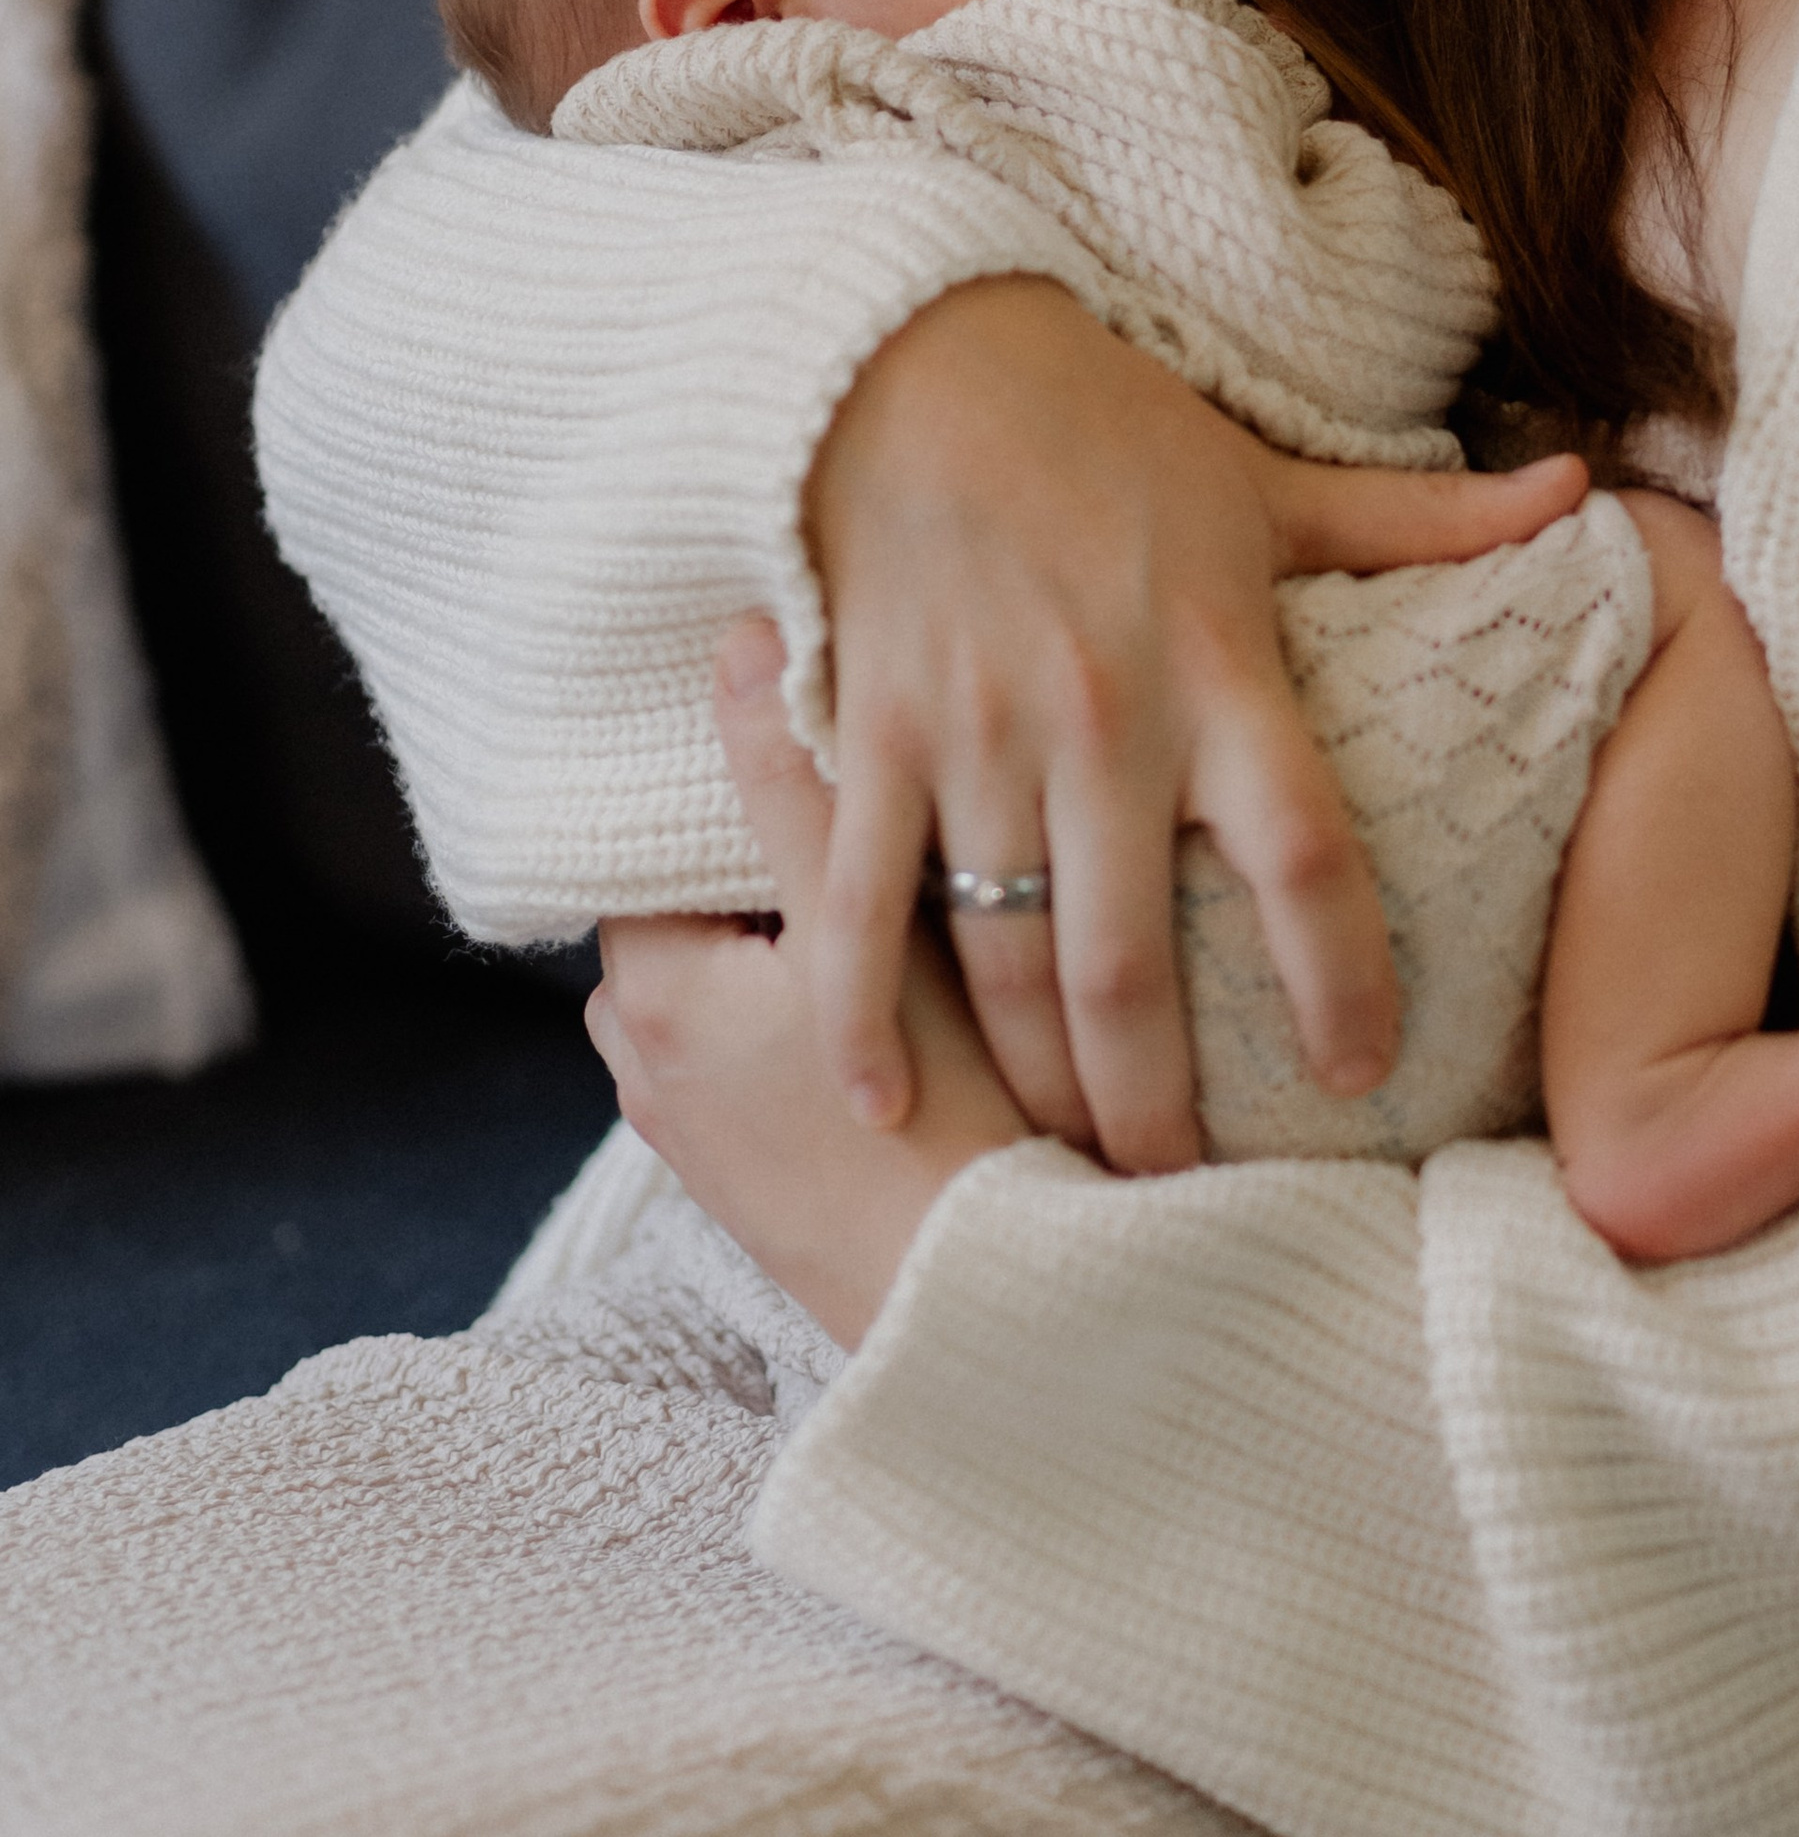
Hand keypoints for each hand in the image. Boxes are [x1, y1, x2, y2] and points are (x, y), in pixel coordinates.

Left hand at [587, 620, 1029, 1351]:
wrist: (992, 1321)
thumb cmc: (937, 1120)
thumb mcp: (866, 926)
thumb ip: (797, 785)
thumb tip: (736, 643)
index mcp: (644, 993)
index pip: (659, 831)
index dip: (739, 771)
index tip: (825, 726)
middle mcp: (639, 1068)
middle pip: (699, 901)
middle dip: (774, 854)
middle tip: (880, 798)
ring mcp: (695, 1135)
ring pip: (739, 977)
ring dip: (802, 935)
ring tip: (903, 891)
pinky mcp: (755, 1180)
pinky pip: (765, 1050)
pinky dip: (815, 1012)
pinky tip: (906, 995)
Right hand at [802, 278, 1587, 1173]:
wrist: (911, 351)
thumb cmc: (1107, 426)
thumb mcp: (1274, 478)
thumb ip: (1424, 522)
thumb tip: (1580, 494)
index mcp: (1217, 661)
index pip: (1303, 851)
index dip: (1340, 977)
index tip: (1365, 1074)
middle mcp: (1100, 712)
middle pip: (1131, 959)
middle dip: (1157, 1102)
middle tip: (1186, 1199)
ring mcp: (974, 730)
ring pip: (1005, 955)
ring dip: (1034, 1085)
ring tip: (1074, 1173)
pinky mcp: (869, 730)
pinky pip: (859, 897)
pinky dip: (859, 1012)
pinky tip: (883, 1105)